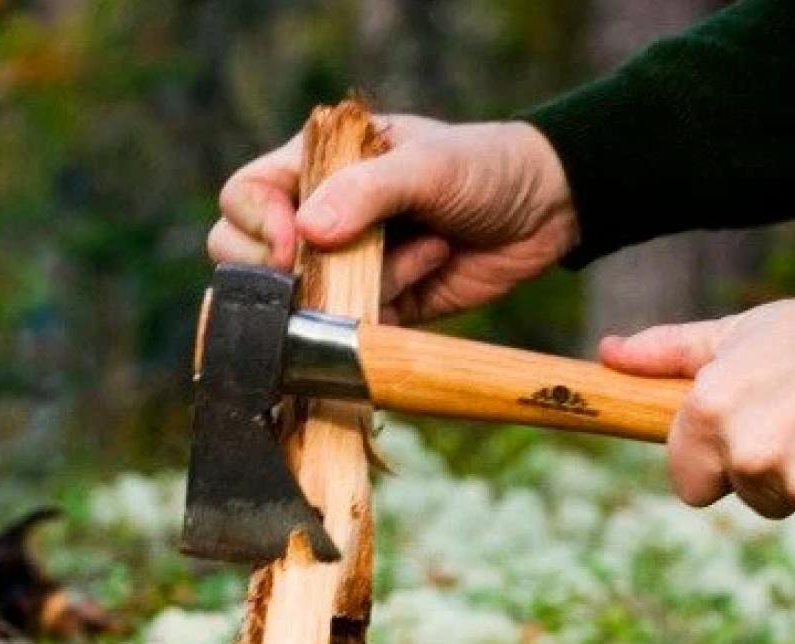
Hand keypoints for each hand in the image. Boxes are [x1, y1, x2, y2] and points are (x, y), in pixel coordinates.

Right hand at [208, 116, 579, 321]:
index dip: (256, 225)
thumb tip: (305, 233)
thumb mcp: (426, 166)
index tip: (294, 246)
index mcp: (317, 165)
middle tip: (346, 262)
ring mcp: (344, 265)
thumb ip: (365, 192)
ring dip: (367, 282)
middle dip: (292, 271)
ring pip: (304, 301)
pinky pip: (350, 326)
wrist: (549, 209)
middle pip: (248, 256)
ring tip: (427, 248)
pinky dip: (388, 307)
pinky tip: (434, 267)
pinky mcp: (374, 305)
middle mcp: (319, 216)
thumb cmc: (485, 167)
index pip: (245, 196)